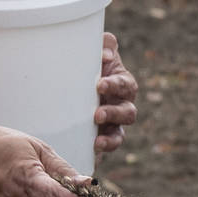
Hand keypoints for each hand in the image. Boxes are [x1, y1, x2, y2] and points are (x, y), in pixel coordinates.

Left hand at [93, 32, 138, 153]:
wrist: (70, 89)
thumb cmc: (87, 67)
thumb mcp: (96, 53)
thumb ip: (105, 44)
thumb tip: (104, 52)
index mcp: (122, 84)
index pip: (124, 85)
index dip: (115, 85)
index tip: (100, 85)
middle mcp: (121, 106)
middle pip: (128, 113)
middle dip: (114, 114)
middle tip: (97, 114)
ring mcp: (112, 125)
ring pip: (119, 135)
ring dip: (110, 138)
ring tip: (97, 141)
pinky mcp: (101, 140)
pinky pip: (105, 150)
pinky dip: (102, 152)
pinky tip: (93, 151)